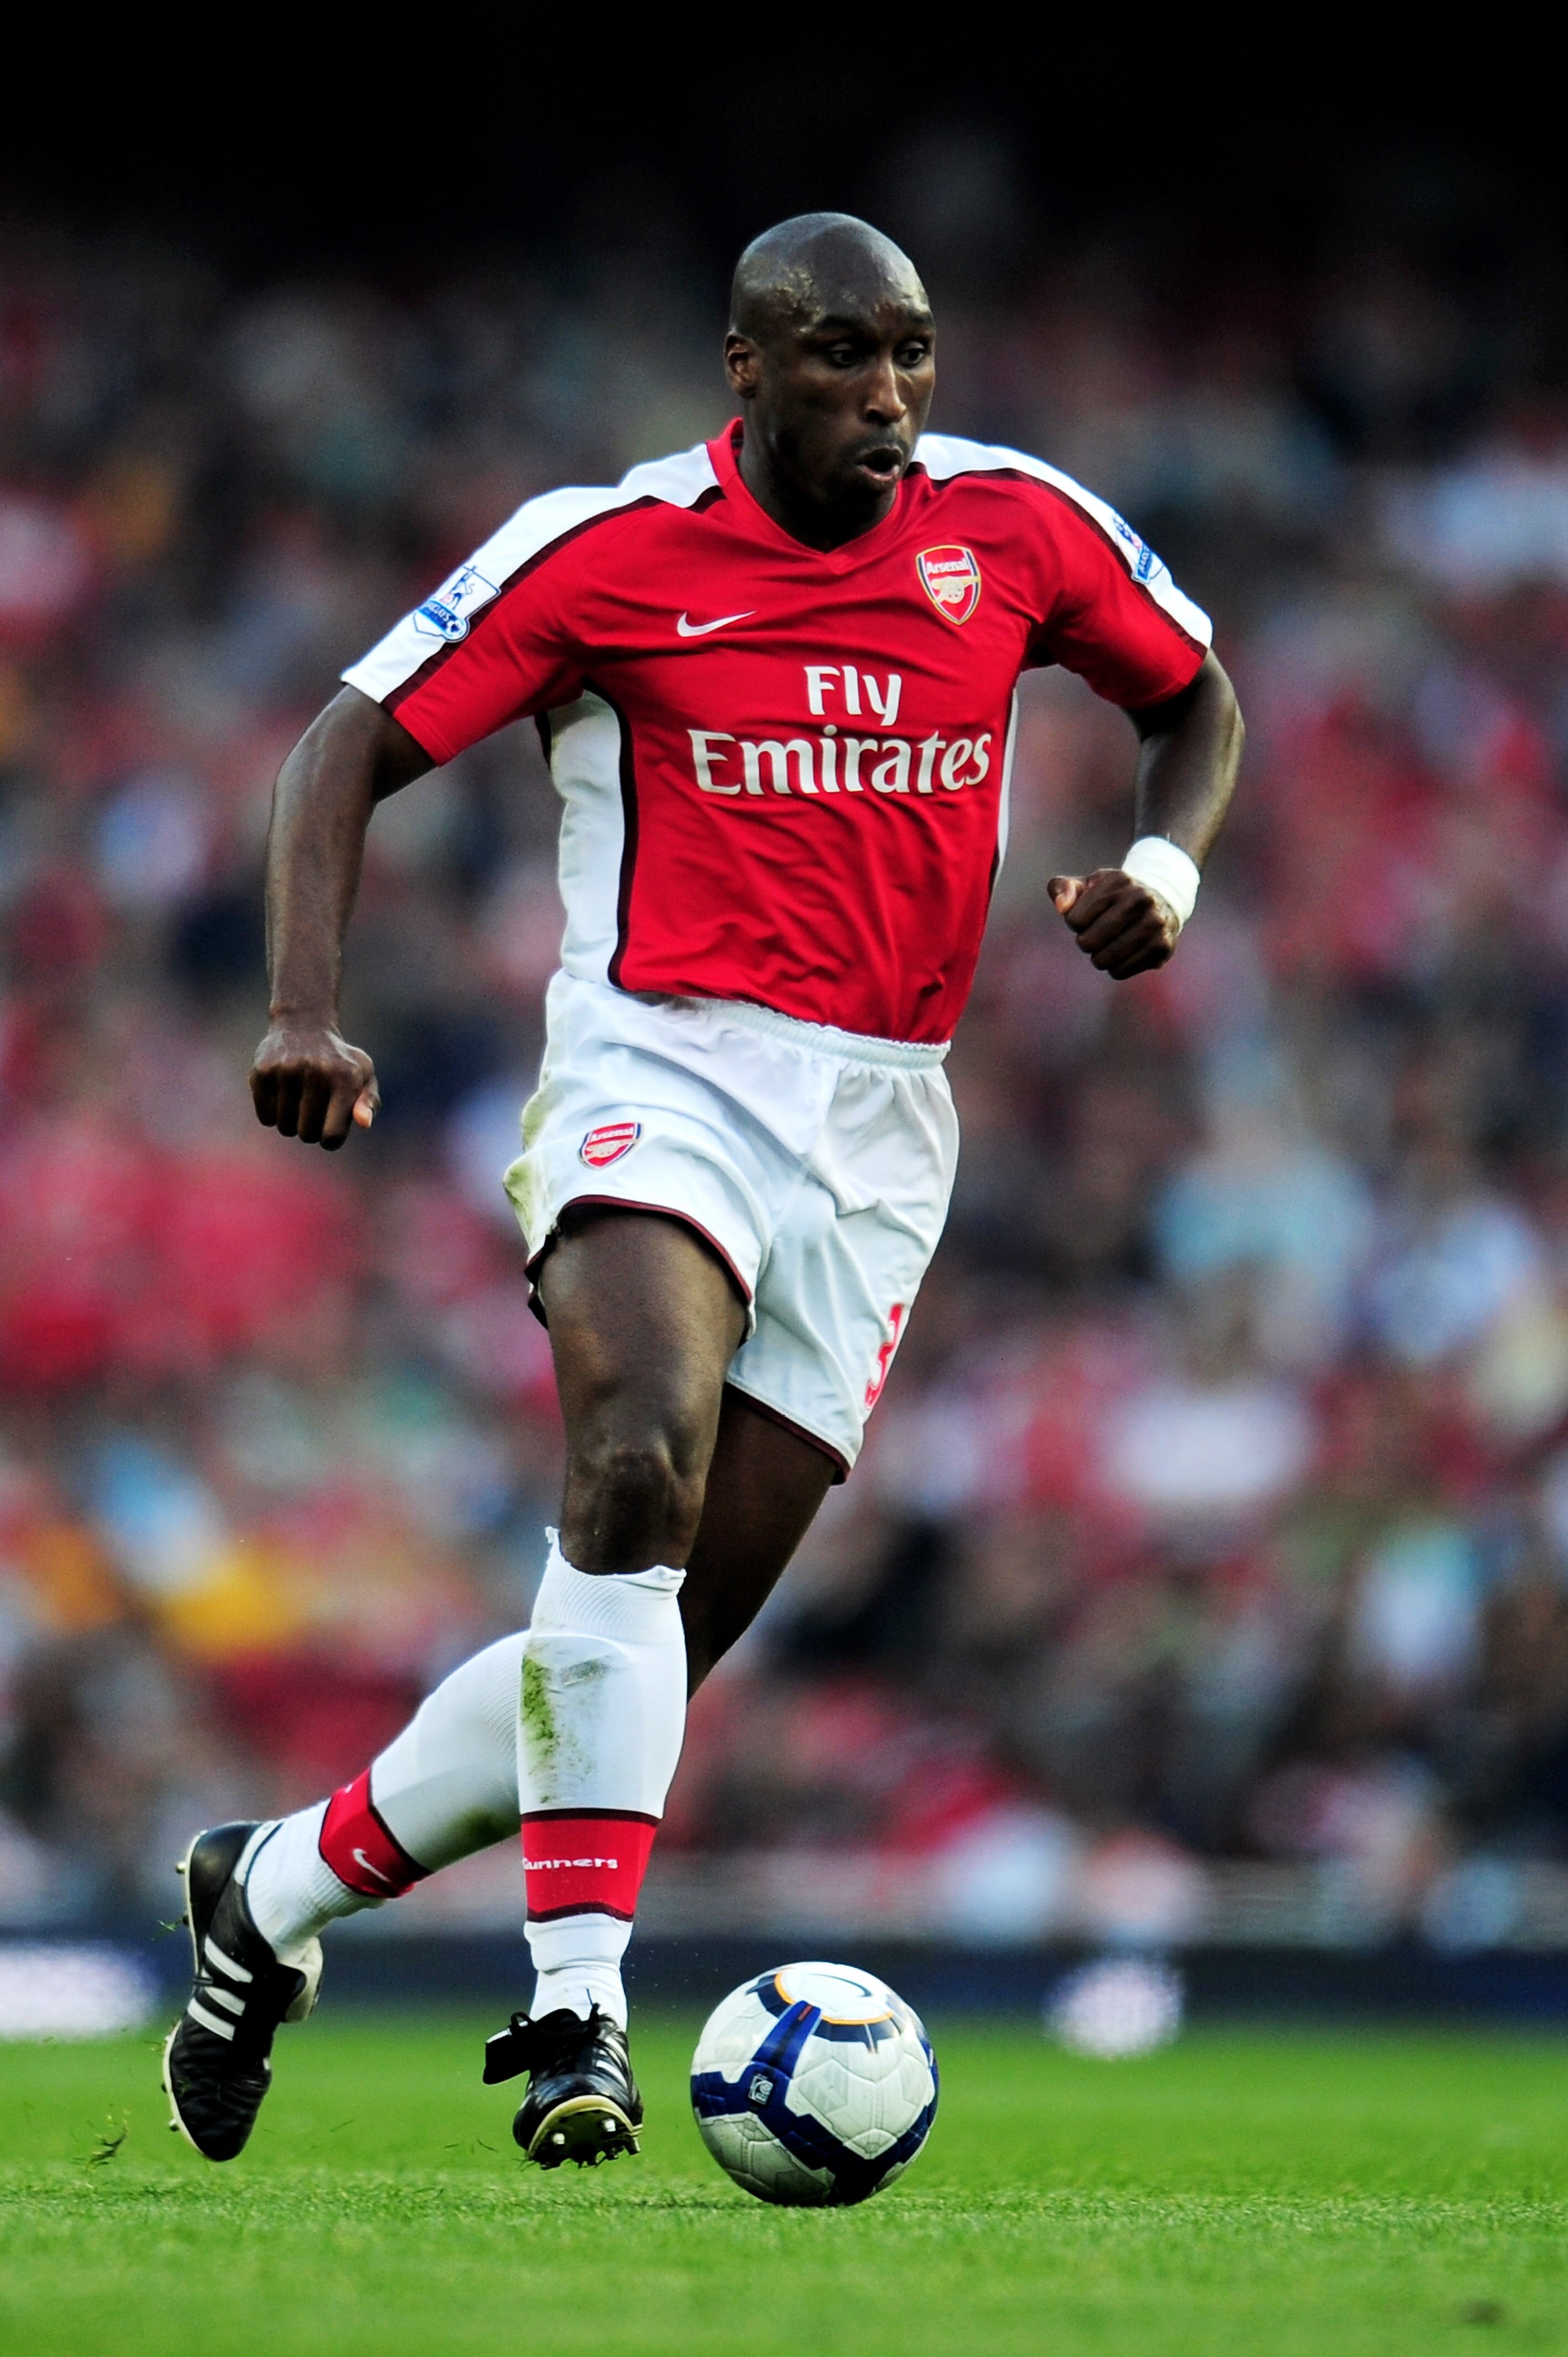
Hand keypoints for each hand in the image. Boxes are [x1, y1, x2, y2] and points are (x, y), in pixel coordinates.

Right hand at [250, 1021, 379, 1148]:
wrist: (303, 1023)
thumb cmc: (338, 1059)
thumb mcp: (362, 1073)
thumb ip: (369, 1101)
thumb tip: (364, 1123)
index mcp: (345, 1078)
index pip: (332, 1135)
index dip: (330, 1140)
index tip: (330, 1129)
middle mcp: (316, 1072)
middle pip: (307, 1134)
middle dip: (311, 1131)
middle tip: (313, 1110)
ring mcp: (286, 1071)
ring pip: (285, 1128)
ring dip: (291, 1123)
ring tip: (298, 1101)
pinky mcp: (262, 1072)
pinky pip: (265, 1117)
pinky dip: (272, 1115)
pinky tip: (282, 1096)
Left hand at [1048, 868, 1179, 978]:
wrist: (1162, 903)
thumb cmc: (1113, 897)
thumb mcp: (1087, 885)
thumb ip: (1062, 888)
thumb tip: (1061, 907)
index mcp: (1119, 881)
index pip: (1074, 919)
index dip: (1075, 922)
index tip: (1088, 916)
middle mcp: (1141, 899)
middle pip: (1088, 942)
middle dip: (1086, 941)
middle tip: (1097, 934)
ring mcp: (1155, 923)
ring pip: (1104, 960)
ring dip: (1099, 957)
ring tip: (1109, 944)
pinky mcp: (1162, 947)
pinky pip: (1120, 971)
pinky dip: (1115, 968)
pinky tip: (1124, 953)